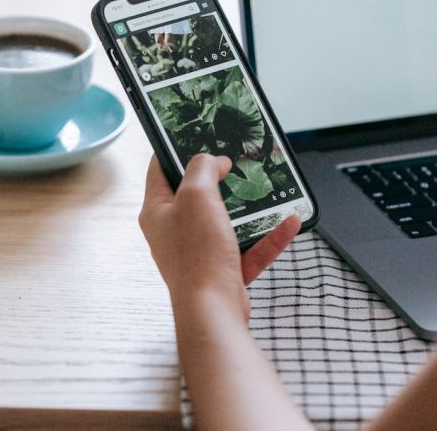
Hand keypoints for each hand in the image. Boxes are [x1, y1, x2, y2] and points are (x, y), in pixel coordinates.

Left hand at [138, 154, 300, 320]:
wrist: (212, 309)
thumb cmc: (196, 255)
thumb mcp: (196, 196)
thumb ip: (202, 169)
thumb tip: (212, 160)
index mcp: (156, 212)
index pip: (159, 170)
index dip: (174, 149)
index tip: (192, 135)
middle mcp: (173, 231)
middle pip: (196, 196)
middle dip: (219, 179)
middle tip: (237, 161)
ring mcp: (198, 252)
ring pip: (226, 222)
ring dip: (250, 208)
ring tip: (270, 190)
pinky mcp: (222, 270)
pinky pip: (249, 248)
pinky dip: (268, 236)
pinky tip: (289, 222)